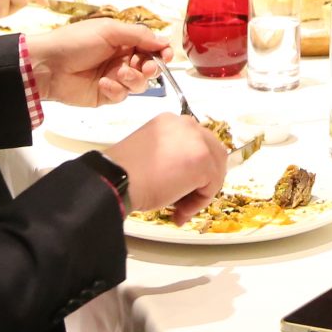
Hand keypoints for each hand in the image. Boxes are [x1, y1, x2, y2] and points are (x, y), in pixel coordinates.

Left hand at [27, 17, 171, 107]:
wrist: (48, 66)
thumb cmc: (75, 41)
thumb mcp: (109, 30)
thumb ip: (139, 34)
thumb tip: (164, 39)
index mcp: (123, 40)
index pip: (151, 46)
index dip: (162, 51)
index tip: (166, 55)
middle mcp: (122, 58)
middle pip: (150, 67)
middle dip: (150, 67)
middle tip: (145, 67)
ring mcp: (115, 77)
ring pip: (139, 84)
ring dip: (134, 79)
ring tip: (120, 73)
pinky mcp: (106, 95)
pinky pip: (123, 95)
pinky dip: (116, 89)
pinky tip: (103, 83)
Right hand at [104, 112, 230, 223]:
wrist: (116, 180)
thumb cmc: (125, 173)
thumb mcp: (152, 154)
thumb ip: (173, 156)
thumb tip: (189, 176)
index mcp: (172, 122)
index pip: (199, 143)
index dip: (195, 169)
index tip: (183, 187)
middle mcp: (187, 125)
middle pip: (214, 154)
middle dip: (205, 180)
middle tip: (185, 201)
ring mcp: (198, 142)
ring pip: (216, 171)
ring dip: (201, 193)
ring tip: (179, 208)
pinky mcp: (203, 161)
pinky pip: (211, 187)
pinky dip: (198, 202)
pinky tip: (178, 209)